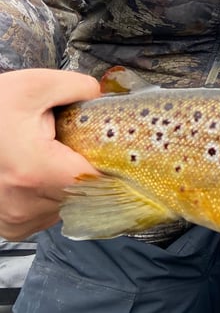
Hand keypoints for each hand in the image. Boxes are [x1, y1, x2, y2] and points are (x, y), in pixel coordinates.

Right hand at [0, 69, 99, 239]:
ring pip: (69, 206)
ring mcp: (17, 221)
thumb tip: (104, 97)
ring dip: (69, 184)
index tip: (113, 149)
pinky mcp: (12, 228)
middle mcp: (25, 205)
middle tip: (73, 145)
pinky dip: (52, 196)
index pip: (97, 181)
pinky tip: (39, 173)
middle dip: (87, 169)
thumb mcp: (35, 84)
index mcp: (35, 172)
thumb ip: (79, 88)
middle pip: (85, 195)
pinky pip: (50, 214)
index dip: (111, 164)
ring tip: (50, 157)